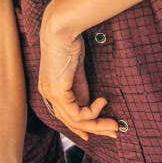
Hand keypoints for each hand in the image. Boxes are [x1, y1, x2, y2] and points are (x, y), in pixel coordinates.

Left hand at [37, 22, 118, 141]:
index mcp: (49, 89)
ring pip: (74, 121)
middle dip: (95, 130)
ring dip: (97, 124)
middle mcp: (47, 95)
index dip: (81, 126)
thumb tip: (87, 104)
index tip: (98, 131)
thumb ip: (79, 88)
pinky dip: (92, 112)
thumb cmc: (68, 43)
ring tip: (114, 123)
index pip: (65, 116)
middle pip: (71, 122)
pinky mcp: (58, 91)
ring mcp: (51, 94)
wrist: (61, 29)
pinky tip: (103, 102)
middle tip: (114, 132)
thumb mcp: (75, 70)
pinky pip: (76, 113)